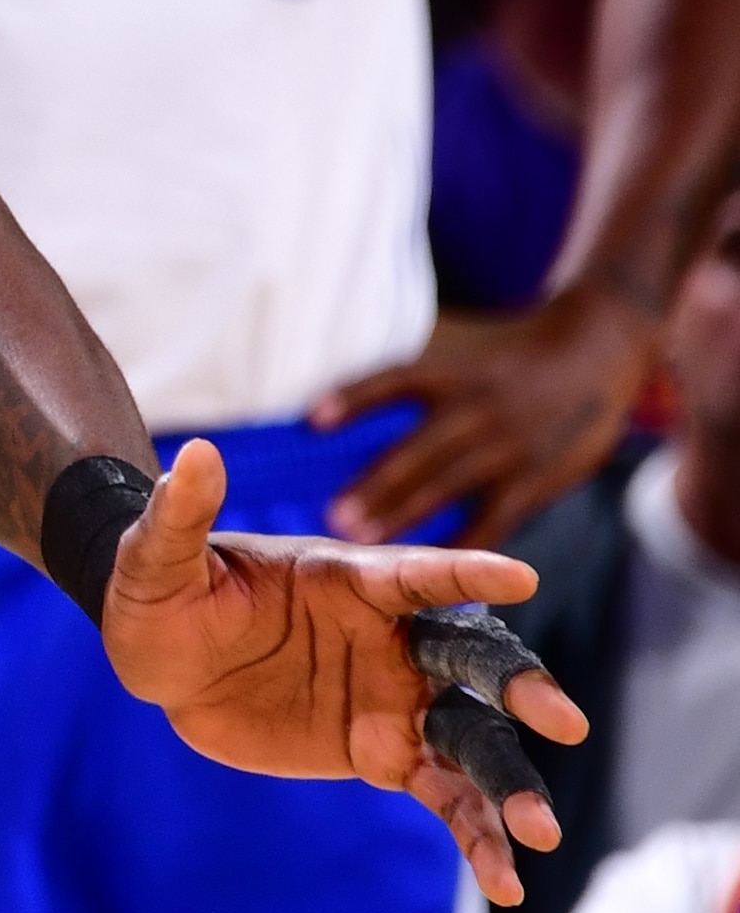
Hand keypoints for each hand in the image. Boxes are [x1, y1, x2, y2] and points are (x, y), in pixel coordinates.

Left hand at [99, 436, 583, 903]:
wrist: (162, 656)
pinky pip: (442, 793)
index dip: (466, 571)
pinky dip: (475, 834)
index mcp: (353, 580)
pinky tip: (505, 880)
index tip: (520, 575)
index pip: (419, 572)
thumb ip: (181, 513)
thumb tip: (194, 453)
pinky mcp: (382, 751)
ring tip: (539, 833)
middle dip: (518, 688)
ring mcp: (395, 696)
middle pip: (471, 659)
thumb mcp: (159, 557)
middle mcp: (392, 637)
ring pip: (471, 738)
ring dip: (508, 782)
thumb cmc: (164, 593)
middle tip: (563, 721)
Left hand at [313, 287, 654, 540]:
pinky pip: (493, 518)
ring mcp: (509, 444)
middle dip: (374, 484)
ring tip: (361, 540)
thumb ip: (423, 391)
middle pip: (418, 448)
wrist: (598, 347)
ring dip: (404, 514)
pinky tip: (430, 565)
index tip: (312, 419)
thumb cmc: (518, 360)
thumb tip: (344, 419)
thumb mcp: (471, 359)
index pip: (395, 382)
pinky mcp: (537, 477)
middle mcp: (478, 406)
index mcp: (455, 373)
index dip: (355, 399)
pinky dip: (461, 543)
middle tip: (331, 517)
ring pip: (449, 485)